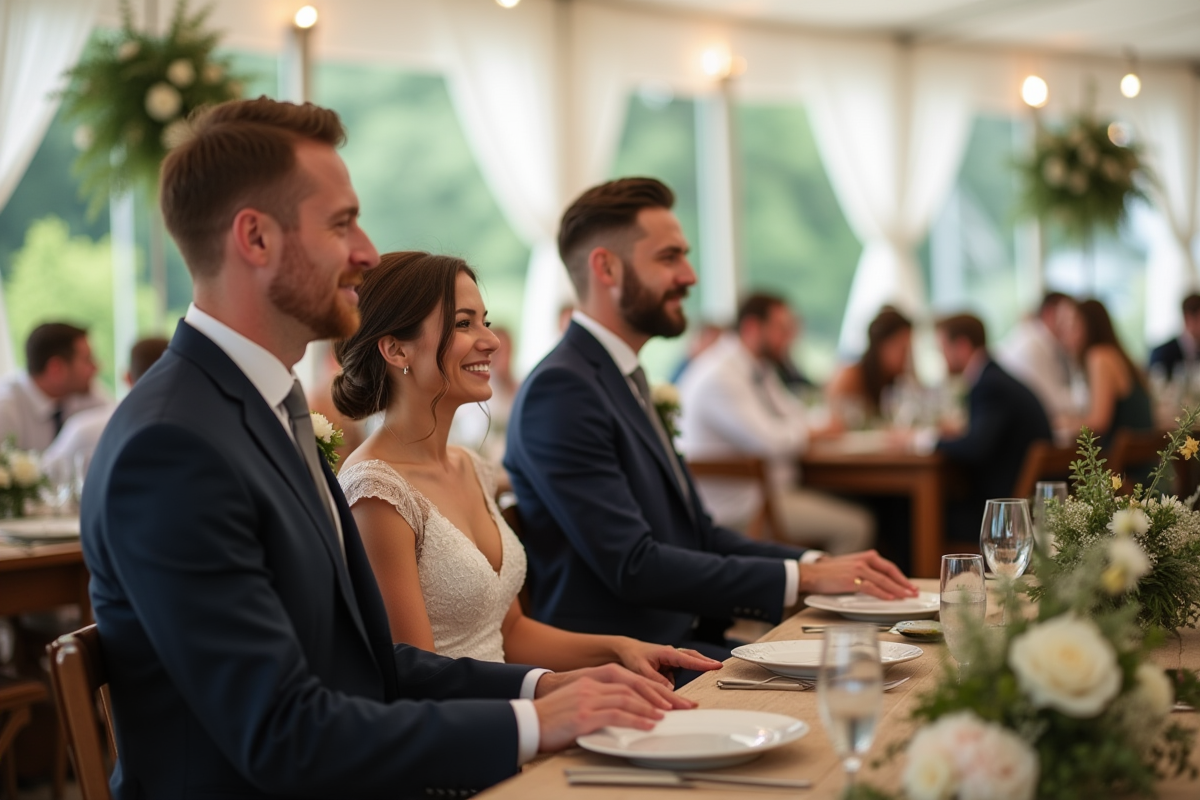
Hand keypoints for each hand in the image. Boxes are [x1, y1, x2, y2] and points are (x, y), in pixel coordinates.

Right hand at [533, 664, 695, 751]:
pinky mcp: (584, 714)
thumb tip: (627, 711)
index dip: (654, 688)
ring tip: (668, 716)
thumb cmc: (552, 716)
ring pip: (629, 698)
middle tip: (680, 707)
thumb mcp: (579, 701)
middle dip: (661, 697)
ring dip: (651, 708)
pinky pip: (616, 714)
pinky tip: (648, 724)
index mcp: (593, 678)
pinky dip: (636, 719)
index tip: (672, 699)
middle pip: (635, 685)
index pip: (631, 679)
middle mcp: (593, 684)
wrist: (526, 722)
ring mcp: (588, 698)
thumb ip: (602, 701)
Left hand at [612, 639, 722, 686]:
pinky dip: (675, 680)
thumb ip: (656, 680)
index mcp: (667, 653)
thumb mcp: (641, 670)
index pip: (688, 659)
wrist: (625, 651)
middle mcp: (671, 654)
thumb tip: (671, 689)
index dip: (702, 663)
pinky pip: (676, 674)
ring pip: (686, 666)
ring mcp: (671, 659)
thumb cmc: (633, 656)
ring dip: (690, 671)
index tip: (715, 666)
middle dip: (706, 662)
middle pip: (693, 657)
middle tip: (719, 667)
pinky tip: (665, 681)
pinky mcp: (669, 665)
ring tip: (692, 675)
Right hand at [799, 550, 917, 599]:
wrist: (812, 573)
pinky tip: (890, 598)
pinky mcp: (852, 580)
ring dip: (897, 590)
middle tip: (914, 592)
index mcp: (865, 556)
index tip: (910, 586)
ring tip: (906, 597)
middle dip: (904, 584)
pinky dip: (882, 593)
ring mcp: (858, 569)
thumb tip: (882, 584)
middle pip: (890, 573)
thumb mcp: (851, 566)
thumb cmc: (829, 573)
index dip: (901, 577)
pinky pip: (871, 587)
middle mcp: (864, 560)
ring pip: (883, 581)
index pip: (889, 567)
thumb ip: (866, 571)